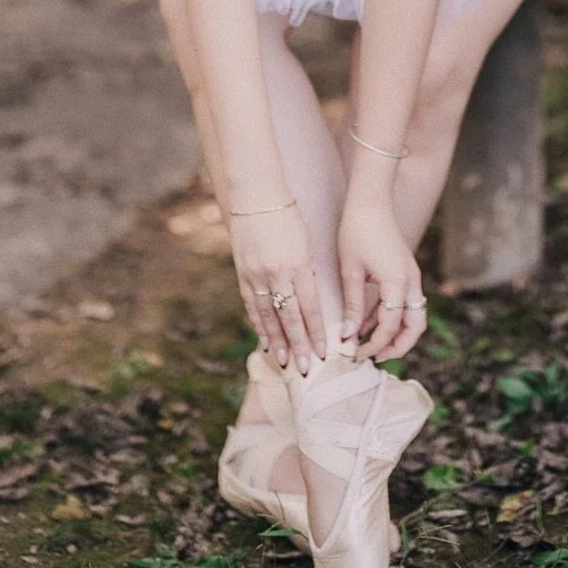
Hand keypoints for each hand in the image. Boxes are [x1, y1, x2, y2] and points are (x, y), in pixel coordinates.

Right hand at [228, 203, 326, 372]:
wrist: (255, 197)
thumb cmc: (288, 218)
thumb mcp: (306, 243)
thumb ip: (307, 273)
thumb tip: (310, 304)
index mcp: (298, 265)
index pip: (310, 307)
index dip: (316, 332)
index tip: (324, 352)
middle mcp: (277, 273)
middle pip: (289, 317)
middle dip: (299, 345)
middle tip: (306, 370)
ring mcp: (256, 275)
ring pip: (268, 317)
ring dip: (277, 342)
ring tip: (285, 363)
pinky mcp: (242, 274)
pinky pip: (252, 306)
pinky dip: (259, 325)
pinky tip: (265, 341)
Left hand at [338, 193, 425, 361]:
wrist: (370, 202)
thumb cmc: (356, 232)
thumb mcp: (350, 271)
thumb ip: (353, 306)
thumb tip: (348, 336)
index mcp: (397, 281)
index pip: (390, 325)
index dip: (374, 344)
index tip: (356, 354)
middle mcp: (411, 281)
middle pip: (415, 326)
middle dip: (398, 347)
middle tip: (374, 358)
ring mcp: (411, 276)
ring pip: (414, 316)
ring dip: (396, 334)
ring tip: (371, 346)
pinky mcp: (406, 272)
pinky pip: (405, 303)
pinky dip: (391, 317)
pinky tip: (367, 324)